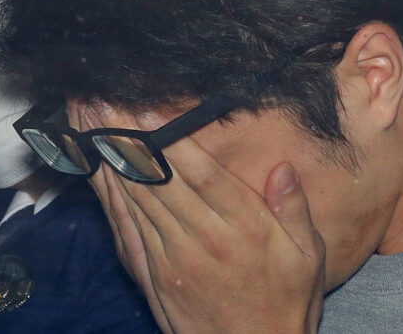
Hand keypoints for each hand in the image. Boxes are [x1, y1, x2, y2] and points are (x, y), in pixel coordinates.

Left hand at [74, 105, 325, 333]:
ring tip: (93, 124)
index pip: (203, 175)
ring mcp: (174, 256)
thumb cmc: (285, 299)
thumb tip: (283, 168)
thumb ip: (294, 210)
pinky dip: (112, 196)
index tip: (146, 112)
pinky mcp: (155, 272)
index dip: (172, 142)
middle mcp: (204, 239)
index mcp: (244, 228)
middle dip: (129, 138)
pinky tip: (100, 170)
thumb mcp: (309, 256)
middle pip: (160, 180)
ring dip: (113, 159)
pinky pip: (129, 227)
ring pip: (138, 199)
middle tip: (105, 102)